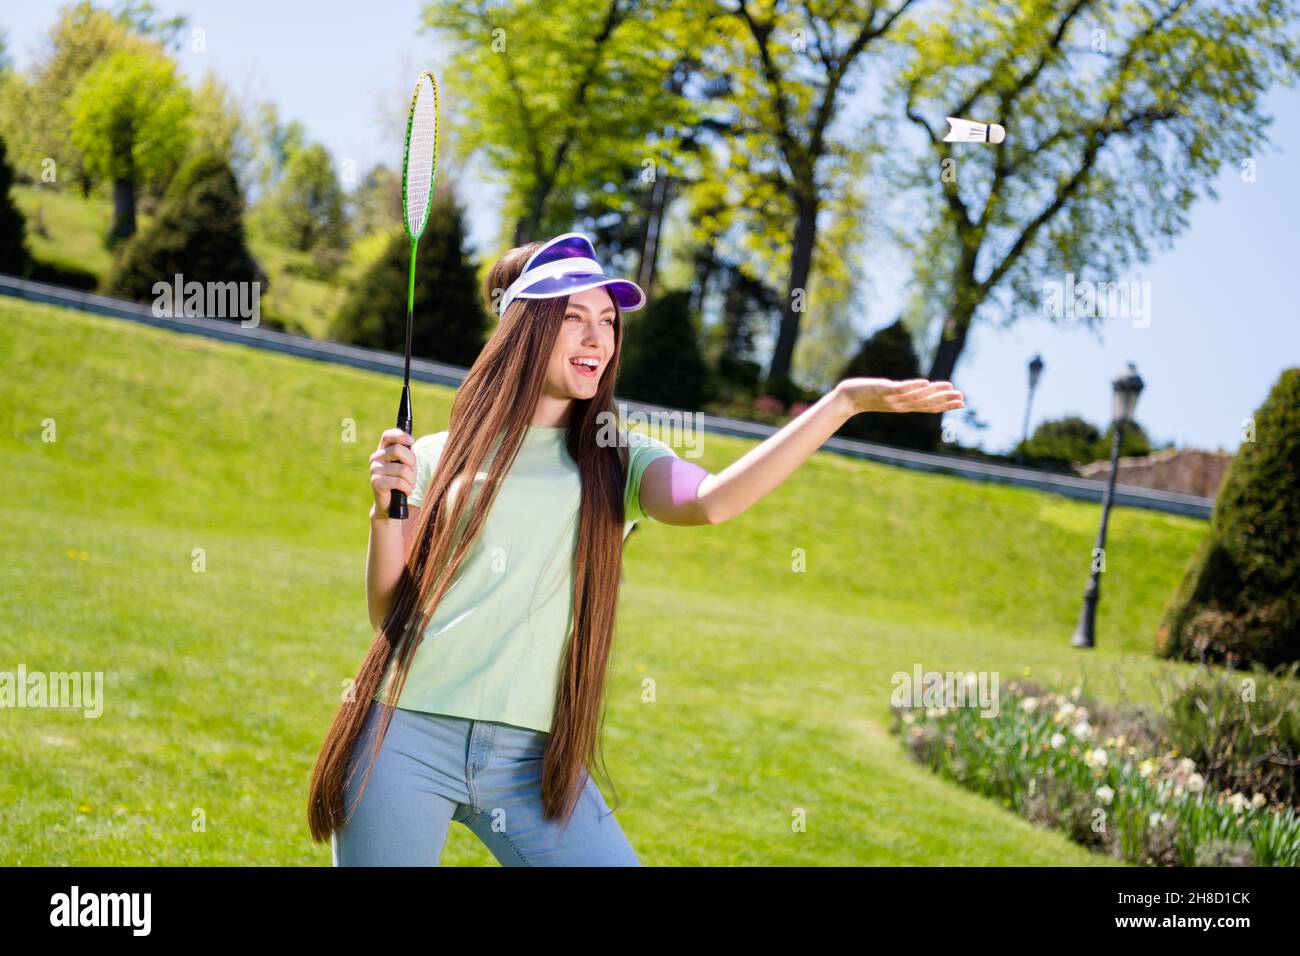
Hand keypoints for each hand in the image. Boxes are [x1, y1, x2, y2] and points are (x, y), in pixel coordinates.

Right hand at [370, 429, 415, 512]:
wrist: (391, 504)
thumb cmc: (401, 481)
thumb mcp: (407, 464)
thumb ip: (407, 452)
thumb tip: (410, 441)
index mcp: (383, 450)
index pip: (388, 435)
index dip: (400, 435)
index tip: (412, 441)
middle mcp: (376, 458)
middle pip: (398, 450)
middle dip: (412, 462)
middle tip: (412, 474)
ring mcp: (374, 470)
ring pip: (402, 469)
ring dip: (411, 480)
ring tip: (409, 486)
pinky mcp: (376, 482)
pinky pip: (399, 482)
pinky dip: (407, 488)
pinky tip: (406, 492)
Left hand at [837, 377, 964, 414]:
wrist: (847, 398)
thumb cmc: (867, 396)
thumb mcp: (888, 397)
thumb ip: (902, 395)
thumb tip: (913, 392)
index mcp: (904, 406)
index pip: (928, 407)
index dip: (945, 405)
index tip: (962, 403)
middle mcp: (901, 405)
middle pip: (927, 403)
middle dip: (945, 400)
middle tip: (963, 397)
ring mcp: (893, 398)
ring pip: (917, 396)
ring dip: (934, 392)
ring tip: (950, 387)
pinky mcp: (883, 390)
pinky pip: (901, 388)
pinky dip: (913, 386)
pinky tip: (925, 382)